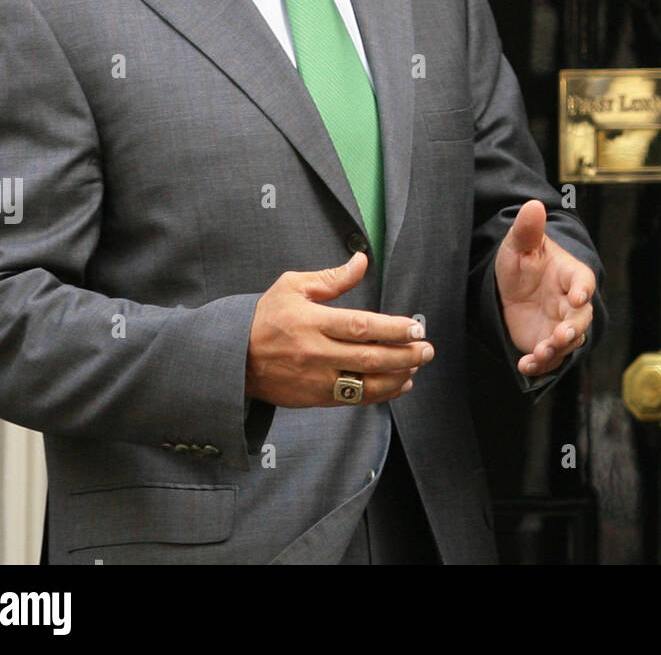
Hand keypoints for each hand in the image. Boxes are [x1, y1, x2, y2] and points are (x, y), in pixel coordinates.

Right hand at [245, 253, 433, 407]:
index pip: (361, 327)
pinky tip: (398, 384)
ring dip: (396, 377)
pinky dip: (379, 394)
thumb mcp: (293, 286)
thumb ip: (331, 277)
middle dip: (404, 355)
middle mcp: (316, 353)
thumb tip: (361, 260)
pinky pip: (353, 399)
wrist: (233, 358)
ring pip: (364, 384)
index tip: (415, 327)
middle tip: (426, 349)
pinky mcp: (314, 398)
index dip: (392, 329)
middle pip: (369, 357)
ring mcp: (315, 379)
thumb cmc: (265, 317)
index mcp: (312, 322)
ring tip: (416, 367)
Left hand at [495, 200, 595, 377]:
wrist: (508, 286)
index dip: (582, 288)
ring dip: (556, 350)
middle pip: (580, 317)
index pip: (582, 279)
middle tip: (561, 335)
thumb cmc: (522, 261)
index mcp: (568, 274)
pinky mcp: (546, 342)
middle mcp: (569, 302)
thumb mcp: (519, 244)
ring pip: (567, 342)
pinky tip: (525, 366)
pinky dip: (540, 365)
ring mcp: (559, 324)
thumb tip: (534, 204)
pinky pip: (549, 358)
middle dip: (573, 328)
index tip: (578, 295)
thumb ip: (527, 229)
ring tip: (540, 354)